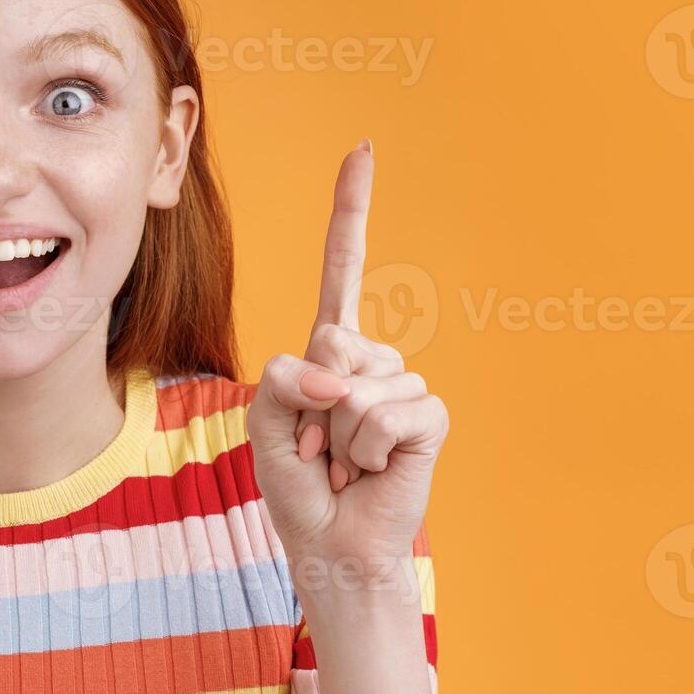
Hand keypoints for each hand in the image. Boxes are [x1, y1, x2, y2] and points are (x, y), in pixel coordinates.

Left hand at [248, 141, 448, 564]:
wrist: (330, 544)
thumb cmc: (297, 485)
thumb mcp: (263, 420)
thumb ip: (285, 380)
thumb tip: (340, 378)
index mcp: (331, 350)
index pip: (346, 267)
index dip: (353, 209)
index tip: (363, 149)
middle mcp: (373, 359)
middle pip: (330, 342)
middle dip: (307, 404)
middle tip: (315, 448)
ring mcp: (405, 384)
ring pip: (355, 388)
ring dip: (334, 439)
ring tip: (342, 465)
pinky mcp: (429, 417)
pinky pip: (387, 415)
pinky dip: (364, 452)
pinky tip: (369, 472)